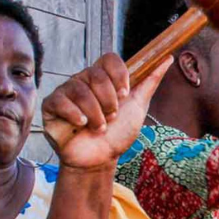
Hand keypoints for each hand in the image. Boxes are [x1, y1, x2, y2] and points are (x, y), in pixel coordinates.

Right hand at [41, 54, 173, 168]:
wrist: (101, 160)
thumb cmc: (118, 134)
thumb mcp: (138, 107)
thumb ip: (150, 82)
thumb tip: (167, 59)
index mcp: (103, 78)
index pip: (109, 59)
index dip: (118, 75)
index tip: (126, 94)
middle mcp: (83, 81)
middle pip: (95, 74)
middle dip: (109, 100)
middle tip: (112, 117)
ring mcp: (66, 92)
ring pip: (79, 89)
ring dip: (95, 113)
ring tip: (99, 128)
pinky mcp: (52, 106)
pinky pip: (60, 100)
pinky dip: (74, 114)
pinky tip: (81, 124)